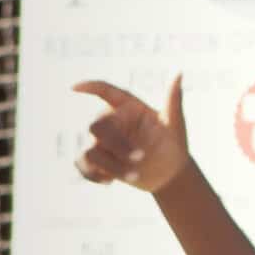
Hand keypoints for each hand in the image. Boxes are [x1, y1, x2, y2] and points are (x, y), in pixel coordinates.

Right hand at [72, 73, 189, 193]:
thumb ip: (173, 99)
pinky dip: (93, 175)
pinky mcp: (97, 160)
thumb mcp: (175, 123)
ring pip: (90, 150)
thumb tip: (179, 73)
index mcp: (127, 107)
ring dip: (111, 165)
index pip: (105, 91)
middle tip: (141, 158)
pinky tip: (110, 181)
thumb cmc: (173, 143)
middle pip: (96, 126)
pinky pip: (82, 164)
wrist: (170, 173)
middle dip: (116, 144)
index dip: (89, 87)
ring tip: (136, 176)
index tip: (75, 88)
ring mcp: (101, 141)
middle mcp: (111, 122)